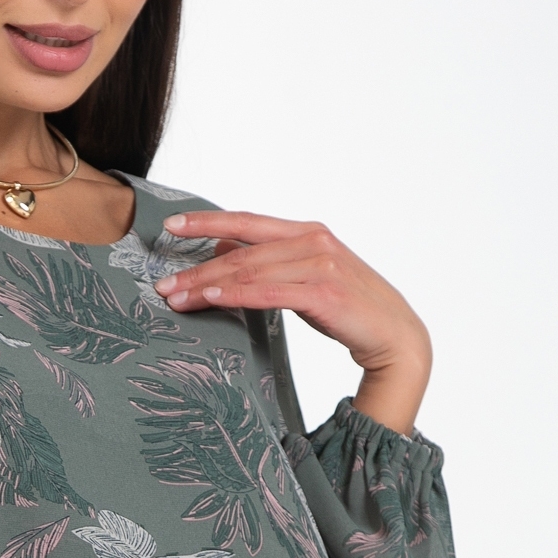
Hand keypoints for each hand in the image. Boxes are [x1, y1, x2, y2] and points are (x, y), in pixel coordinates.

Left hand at [153, 211, 431, 435]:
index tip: (171, 226)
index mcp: (308, 232)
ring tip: (174, 298)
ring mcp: (320, 264)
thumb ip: (270, 261)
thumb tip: (223, 249)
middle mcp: (313, 241)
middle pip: (241, 250)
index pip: (247, 221)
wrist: (397, 337)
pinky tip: (210, 298)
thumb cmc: (349, 308)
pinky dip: (235, 294)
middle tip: (161, 283)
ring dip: (206, 285)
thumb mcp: (306, 277)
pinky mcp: (323, 291)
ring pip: (249, 270)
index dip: (207, 221)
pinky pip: (267, 291)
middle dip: (196, 267)